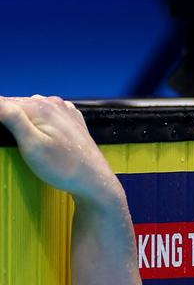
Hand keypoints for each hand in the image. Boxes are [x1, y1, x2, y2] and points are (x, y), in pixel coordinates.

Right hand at [0, 95, 120, 205]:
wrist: (95, 182)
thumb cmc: (64, 168)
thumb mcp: (31, 145)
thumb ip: (11, 118)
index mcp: (40, 107)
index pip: (3, 102)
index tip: (4, 135)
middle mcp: (53, 103)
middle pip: (17, 105)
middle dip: (8, 118)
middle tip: (13, 141)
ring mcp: (65, 111)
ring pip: (32, 110)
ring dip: (23, 120)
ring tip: (25, 140)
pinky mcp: (72, 121)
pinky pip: (48, 115)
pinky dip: (39, 122)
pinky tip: (41, 135)